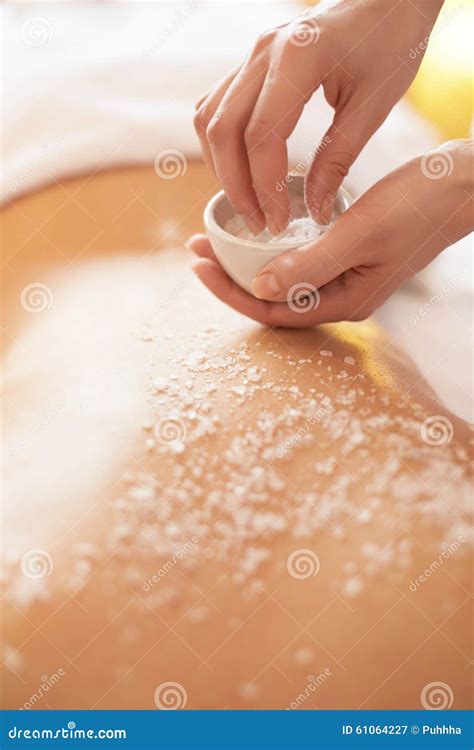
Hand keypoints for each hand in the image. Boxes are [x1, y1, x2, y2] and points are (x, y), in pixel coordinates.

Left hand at [189, 141, 472, 327]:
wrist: (461, 187)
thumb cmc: (418, 208)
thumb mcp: (360, 234)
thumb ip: (310, 264)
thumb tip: (258, 287)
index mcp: (344, 302)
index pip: (272, 311)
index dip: (230, 292)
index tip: (199, 264)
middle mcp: (341, 297)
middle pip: (272, 300)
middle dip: (230, 279)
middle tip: (195, 250)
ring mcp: (345, 278)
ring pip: (283, 280)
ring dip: (246, 264)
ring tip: (214, 242)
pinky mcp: (348, 257)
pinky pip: (299, 262)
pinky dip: (271, 250)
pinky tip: (254, 232)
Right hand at [193, 0, 443, 233]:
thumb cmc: (391, 41)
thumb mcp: (373, 106)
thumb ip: (337, 159)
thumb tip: (315, 211)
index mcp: (297, 57)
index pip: (261, 136)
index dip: (264, 187)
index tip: (278, 222)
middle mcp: (263, 51)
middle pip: (222, 131)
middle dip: (236, 186)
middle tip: (260, 224)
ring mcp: (252, 54)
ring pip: (209, 119)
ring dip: (222, 168)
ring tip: (249, 203)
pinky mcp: (251, 62)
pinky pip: (216, 106)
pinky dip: (221, 145)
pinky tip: (242, 170)